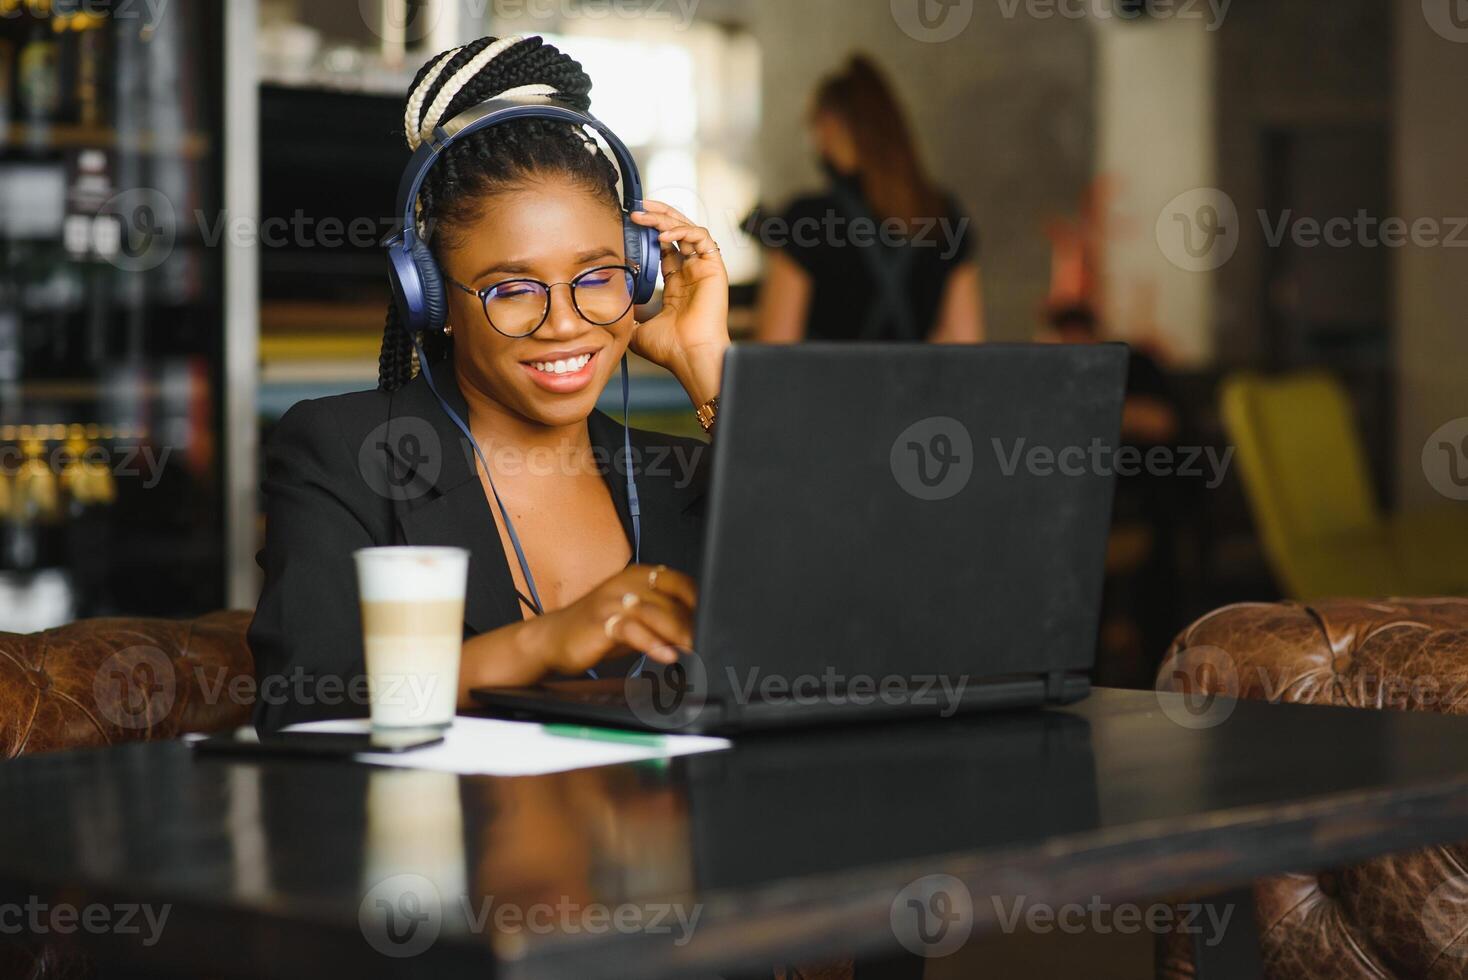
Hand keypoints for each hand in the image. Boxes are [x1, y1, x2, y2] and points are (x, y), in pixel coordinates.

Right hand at [529, 565, 697, 675]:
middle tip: (707, 643)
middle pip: (672, 600)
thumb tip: (699, 629)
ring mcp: (613, 601)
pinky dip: (653, 644)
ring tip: (694, 650)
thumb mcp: (635, 619)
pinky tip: (667, 656)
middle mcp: (627, 583)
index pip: (681, 582)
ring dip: (679, 634)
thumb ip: (663, 619)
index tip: (714, 624)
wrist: (552, 638)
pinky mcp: (602, 622)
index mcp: (639, 575)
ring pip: (657, 613)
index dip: (700, 603)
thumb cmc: (597, 628)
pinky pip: (633, 630)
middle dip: (693, 625)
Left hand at [628, 201, 729, 407]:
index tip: (630, 224)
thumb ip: (629, 317)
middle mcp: (692, 273)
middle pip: (678, 233)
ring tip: (644, 215)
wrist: (689, 356)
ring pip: (688, 229)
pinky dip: (683, 231)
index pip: (666, 248)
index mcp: (678, 285)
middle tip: (636, 209)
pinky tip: (663, 235)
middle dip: (658, 216)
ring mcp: (704, 269)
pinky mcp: (714, 268)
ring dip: (666, 218)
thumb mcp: (638, 330)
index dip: (650, 233)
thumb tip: (611, 311)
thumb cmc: (670, 349)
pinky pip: (701, 237)